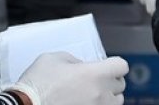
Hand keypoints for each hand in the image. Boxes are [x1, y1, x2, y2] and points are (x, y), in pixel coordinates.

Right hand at [10, 52, 128, 104]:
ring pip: (115, 103)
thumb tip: (82, 66)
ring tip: (90, 95)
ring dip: (107, 98)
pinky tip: (84, 103)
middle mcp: (100, 94)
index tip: (107, 67)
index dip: (114, 65)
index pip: (122, 66)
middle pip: (120, 86)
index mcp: (94, 74)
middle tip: (94, 81)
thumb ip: (74, 60)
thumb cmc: (36, 84)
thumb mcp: (54, 58)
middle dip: (109, 81)